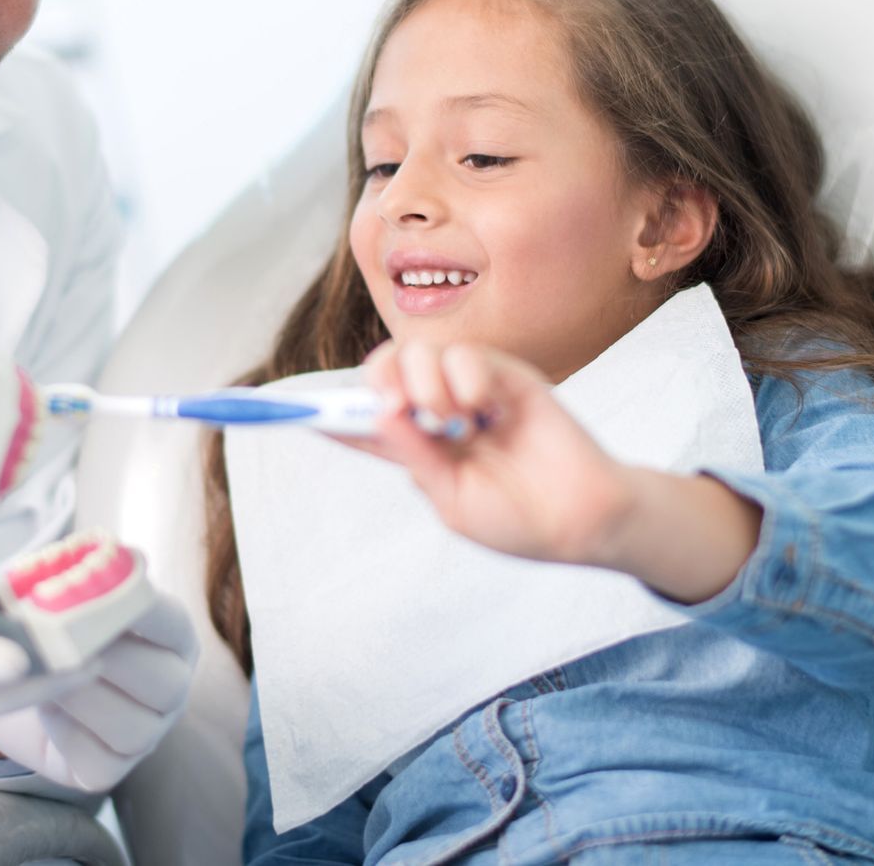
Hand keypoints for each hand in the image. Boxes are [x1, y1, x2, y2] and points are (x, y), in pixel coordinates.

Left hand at [0, 588, 198, 793]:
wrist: (13, 675)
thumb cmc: (48, 623)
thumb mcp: (62, 589)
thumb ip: (89, 571)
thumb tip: (126, 556)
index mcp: (171, 636)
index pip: (174, 624)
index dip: (146, 611)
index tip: (110, 592)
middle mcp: (171, 687)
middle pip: (166, 683)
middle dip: (116, 660)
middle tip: (68, 639)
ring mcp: (145, 734)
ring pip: (135, 729)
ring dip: (87, 698)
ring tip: (48, 672)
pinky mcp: (108, 770)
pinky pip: (101, 764)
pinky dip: (70, 737)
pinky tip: (46, 709)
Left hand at [364, 341, 762, 599]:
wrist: (580, 517)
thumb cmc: (517, 520)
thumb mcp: (454, 500)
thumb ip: (416, 455)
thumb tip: (379, 414)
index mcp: (416, 449)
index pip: (361, 423)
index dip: (329, 415)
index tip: (293, 413)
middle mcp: (436, 414)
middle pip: (385, 371)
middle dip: (380, 379)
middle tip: (395, 407)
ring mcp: (469, 392)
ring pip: (420, 353)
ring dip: (424, 381)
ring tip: (452, 422)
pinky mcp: (505, 378)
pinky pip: (468, 354)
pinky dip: (463, 376)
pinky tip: (479, 410)